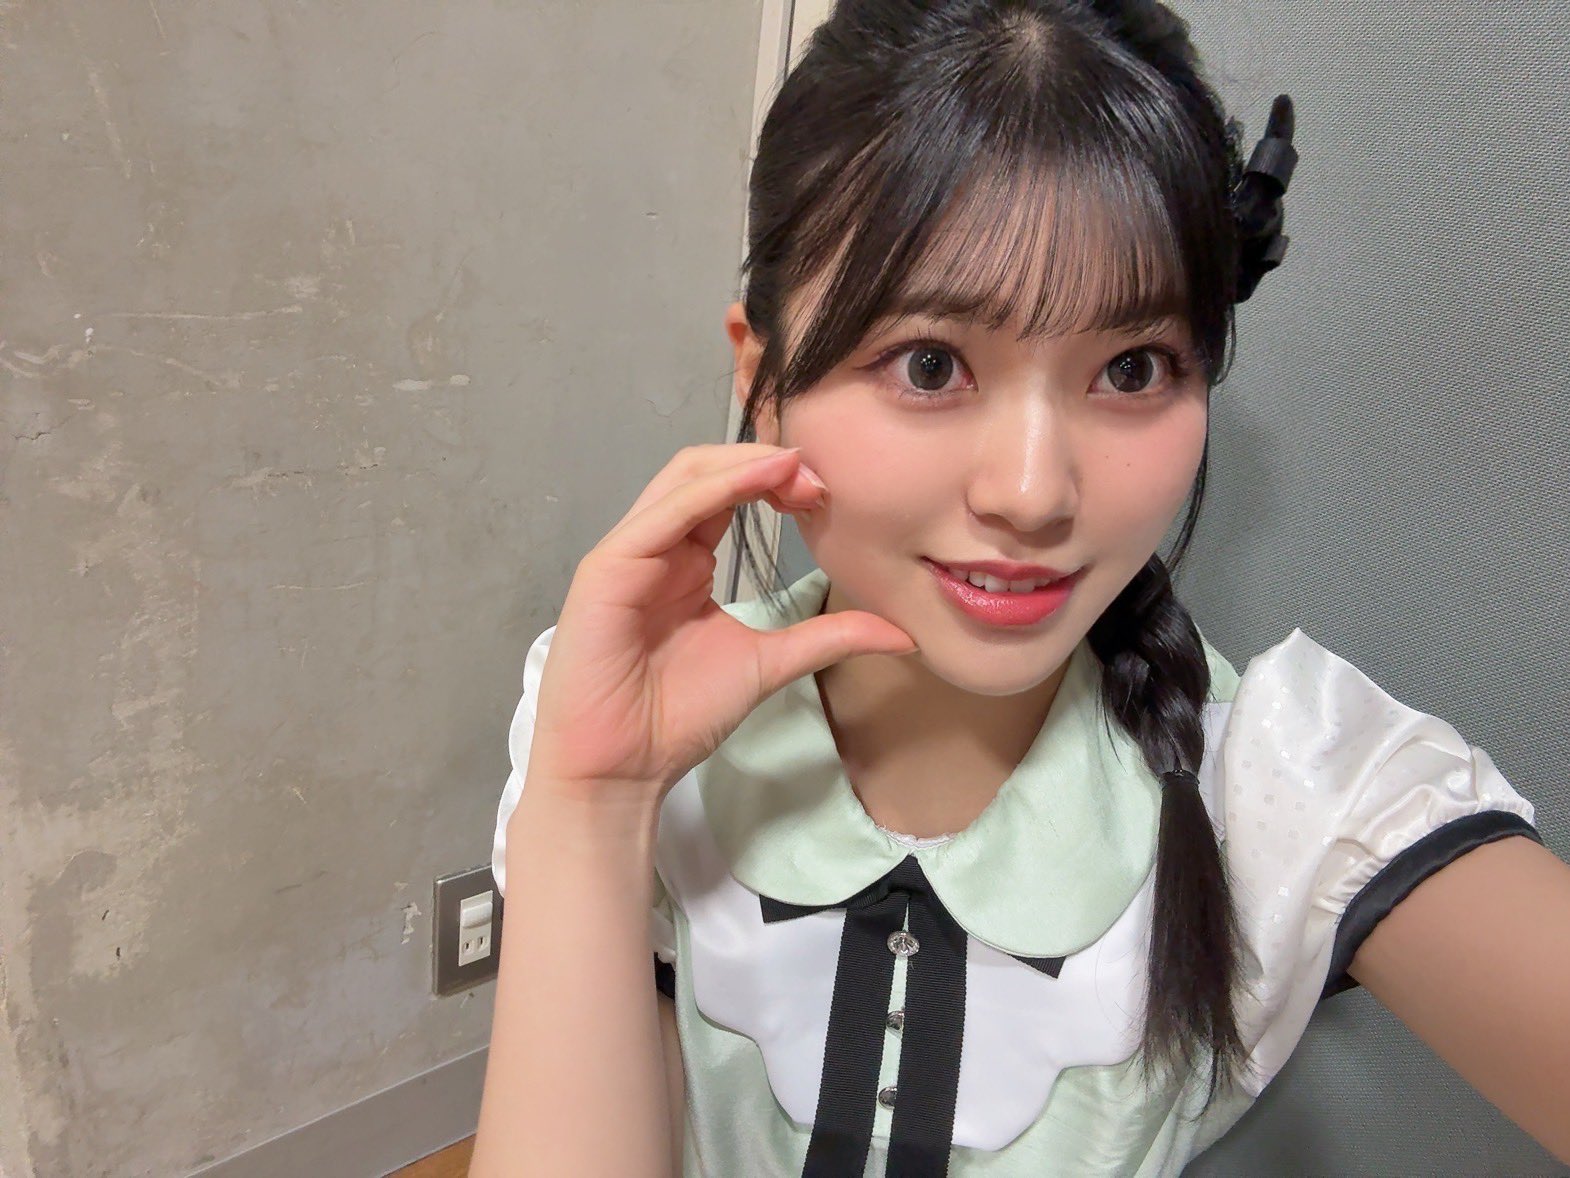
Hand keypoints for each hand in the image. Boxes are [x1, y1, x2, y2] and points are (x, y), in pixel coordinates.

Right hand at [525, 443, 917, 807]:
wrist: (622, 767)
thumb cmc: (677, 717)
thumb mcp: (770, 663)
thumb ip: (828, 638)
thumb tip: (902, 634)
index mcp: (687, 561)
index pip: (729, 492)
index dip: (779, 481)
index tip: (828, 493)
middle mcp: (657, 546)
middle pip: (705, 469)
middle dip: (765, 463)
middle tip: (819, 477)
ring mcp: (630, 552)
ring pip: (684, 476)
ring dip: (743, 463)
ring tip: (796, 467)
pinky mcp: (609, 567)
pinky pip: (665, 514)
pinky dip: (715, 488)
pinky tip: (758, 481)